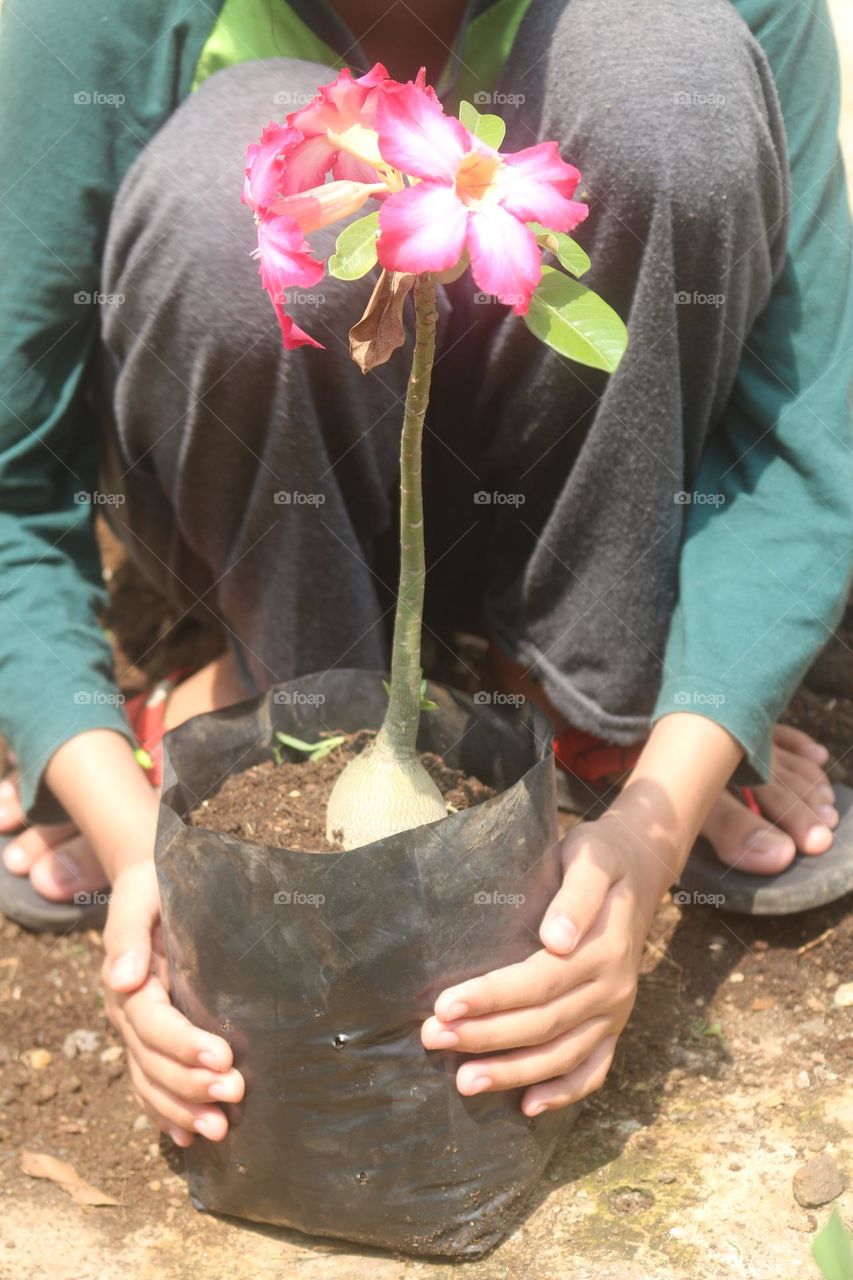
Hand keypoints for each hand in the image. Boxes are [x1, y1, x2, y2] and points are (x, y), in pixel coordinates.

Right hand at [103, 859, 244, 1144]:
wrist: (151, 884)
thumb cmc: (154, 886)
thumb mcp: (141, 895)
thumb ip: (130, 934)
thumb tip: (122, 979)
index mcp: (128, 980)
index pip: (152, 1023)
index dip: (184, 1045)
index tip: (223, 1057)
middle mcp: (128, 1012)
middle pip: (153, 1061)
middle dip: (192, 1085)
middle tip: (235, 1095)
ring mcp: (138, 1031)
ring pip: (151, 1081)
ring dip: (184, 1110)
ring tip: (221, 1130)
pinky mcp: (153, 1039)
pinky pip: (151, 1084)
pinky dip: (168, 1114)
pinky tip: (191, 1137)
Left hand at [422, 815, 668, 1115]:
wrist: (639, 868)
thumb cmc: (599, 858)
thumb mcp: (589, 858)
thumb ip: (576, 897)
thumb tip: (557, 940)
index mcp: (602, 949)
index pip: (538, 982)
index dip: (491, 997)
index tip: (445, 1005)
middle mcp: (611, 988)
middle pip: (542, 1023)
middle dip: (484, 1036)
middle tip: (432, 1038)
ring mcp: (615, 1012)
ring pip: (562, 1055)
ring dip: (512, 1072)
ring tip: (462, 1082)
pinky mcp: (614, 1025)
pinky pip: (593, 1069)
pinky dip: (563, 1093)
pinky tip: (527, 1107)